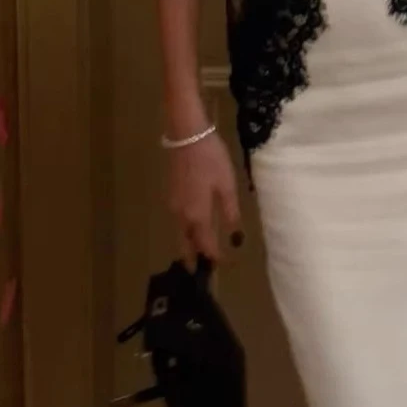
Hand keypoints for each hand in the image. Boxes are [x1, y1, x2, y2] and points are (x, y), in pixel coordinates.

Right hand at [166, 129, 243, 267]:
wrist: (187, 135)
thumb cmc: (210, 158)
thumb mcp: (226, 184)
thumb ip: (230, 211)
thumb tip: (235, 234)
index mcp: (197, 215)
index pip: (206, 245)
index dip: (215, 257)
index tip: (224, 264)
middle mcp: (182, 215)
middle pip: (185, 244)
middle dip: (192, 258)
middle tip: (199, 271)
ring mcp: (173, 204)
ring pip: (179, 233)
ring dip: (188, 245)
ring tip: (198, 253)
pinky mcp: (171, 193)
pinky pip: (177, 221)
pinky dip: (184, 230)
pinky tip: (192, 227)